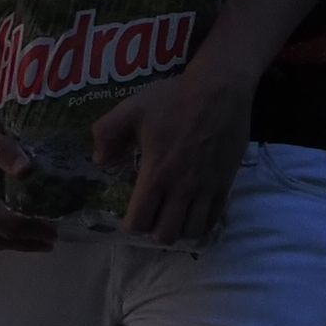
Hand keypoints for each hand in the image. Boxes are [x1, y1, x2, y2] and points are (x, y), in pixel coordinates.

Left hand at [100, 58, 255, 248]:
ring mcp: (206, 188)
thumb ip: (106, 134)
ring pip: (192, 231)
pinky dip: (202, 223)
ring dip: (178, 230)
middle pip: (166, 233)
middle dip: (154, 231)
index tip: (129, 217)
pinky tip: (193, 213)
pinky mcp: (226, 184)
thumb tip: (100, 161)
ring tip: (171, 217)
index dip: (131, 225)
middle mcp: (182, 187)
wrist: (219, 92)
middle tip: (151, 218)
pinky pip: (214, 219)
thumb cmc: (172, 100)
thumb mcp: (130, 109)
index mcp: (156, 173)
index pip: (141, 220)